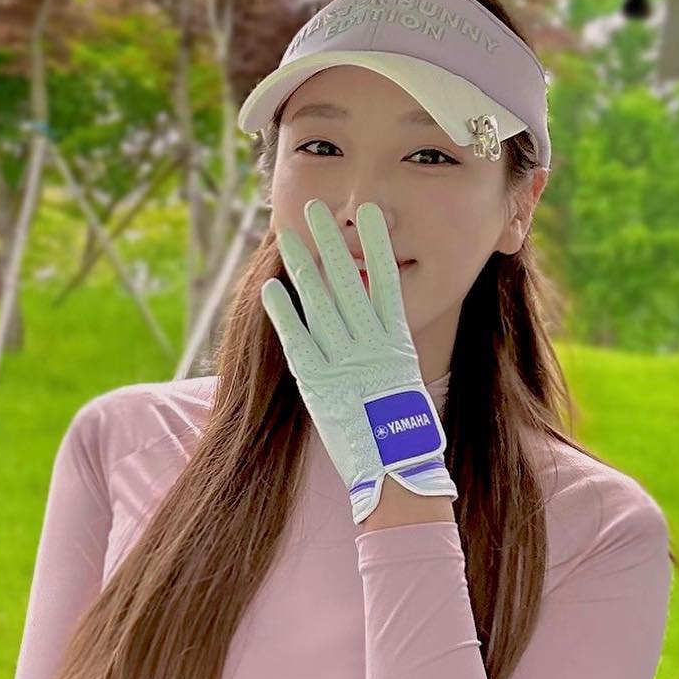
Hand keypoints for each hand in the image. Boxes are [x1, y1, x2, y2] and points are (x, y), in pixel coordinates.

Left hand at [262, 199, 456, 525]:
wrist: (395, 469)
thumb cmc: (405, 435)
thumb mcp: (407, 383)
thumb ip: (392, 352)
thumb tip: (383, 331)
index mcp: (398, 341)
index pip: (387, 280)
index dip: (377, 244)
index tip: (368, 213)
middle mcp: (372, 344)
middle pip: (348, 281)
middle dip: (331, 243)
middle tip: (314, 210)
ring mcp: (345, 361)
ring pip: (321, 302)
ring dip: (303, 266)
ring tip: (288, 235)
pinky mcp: (320, 383)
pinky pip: (299, 339)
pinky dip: (284, 313)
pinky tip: (270, 286)